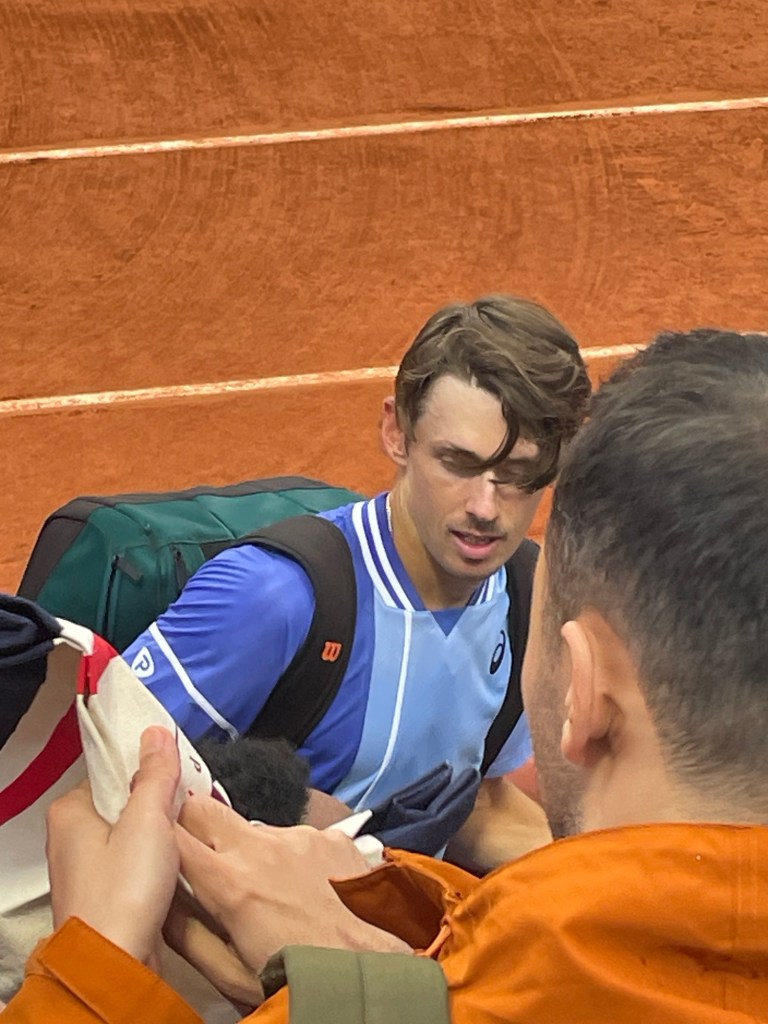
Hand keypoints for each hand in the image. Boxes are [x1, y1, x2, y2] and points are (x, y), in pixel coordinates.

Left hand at [46, 726, 180, 963]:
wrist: (115, 964)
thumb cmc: (123, 891)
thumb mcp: (147, 820)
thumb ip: (155, 774)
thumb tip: (156, 733)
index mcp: (70, 811)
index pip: (111, 770)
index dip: (146, 766)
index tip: (176, 768)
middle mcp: (70, 837)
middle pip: (122, 800)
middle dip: (157, 800)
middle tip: (188, 799)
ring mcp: (86, 868)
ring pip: (131, 833)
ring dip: (160, 831)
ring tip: (188, 830)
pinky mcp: (105, 894)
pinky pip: (134, 861)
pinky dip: (156, 858)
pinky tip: (177, 861)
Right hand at [168, 796, 409, 998]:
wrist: (369, 969)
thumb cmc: (296, 977)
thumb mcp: (230, 973)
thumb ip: (188, 935)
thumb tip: (161, 906)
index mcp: (230, 882)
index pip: (172, 836)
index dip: (155, 831)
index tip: (147, 834)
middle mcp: (261, 847)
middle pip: (205, 808)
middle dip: (192, 821)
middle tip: (195, 849)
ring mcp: (299, 837)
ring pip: (255, 828)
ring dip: (251, 850)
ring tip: (271, 892)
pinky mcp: (330, 836)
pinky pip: (298, 838)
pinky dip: (295, 858)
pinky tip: (310, 890)